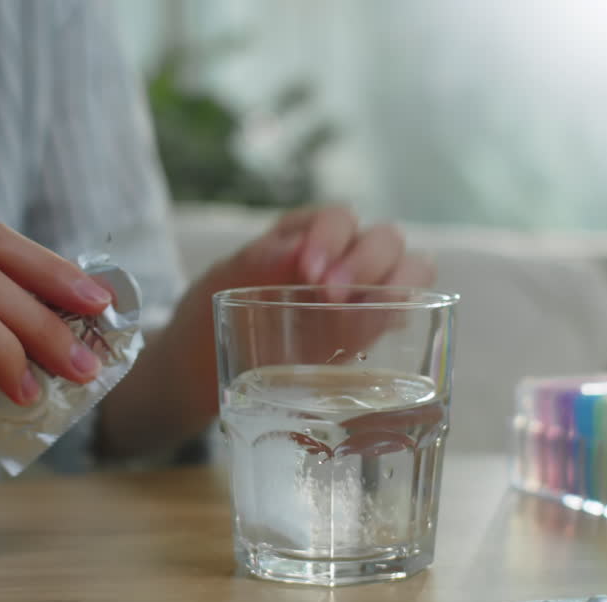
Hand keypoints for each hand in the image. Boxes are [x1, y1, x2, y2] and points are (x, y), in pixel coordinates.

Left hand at [95, 205, 434, 457]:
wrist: (196, 376)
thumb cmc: (206, 320)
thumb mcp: (216, 286)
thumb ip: (253, 263)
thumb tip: (297, 247)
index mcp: (303, 236)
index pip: (338, 218)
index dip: (332, 237)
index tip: (308, 271)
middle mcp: (341, 259)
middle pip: (384, 239)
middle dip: (367, 261)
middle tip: (331, 295)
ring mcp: (361, 296)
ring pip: (410, 270)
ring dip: (402, 282)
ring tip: (377, 310)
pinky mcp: (370, 332)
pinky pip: (404, 312)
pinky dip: (408, 312)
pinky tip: (389, 329)